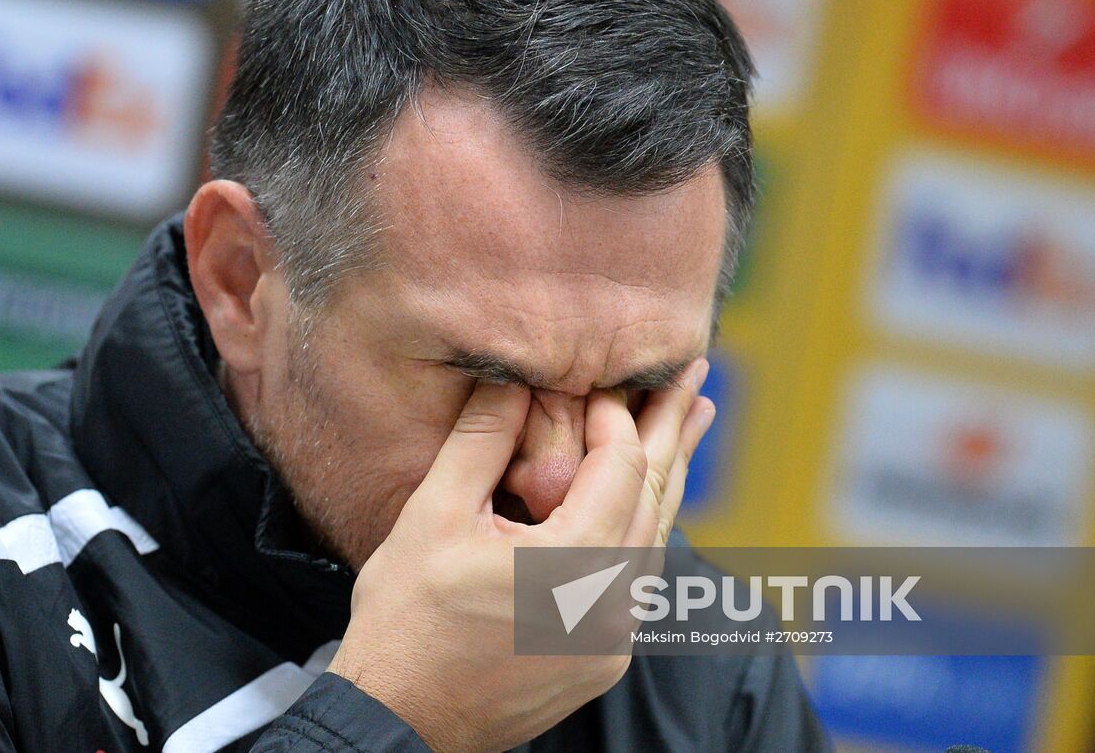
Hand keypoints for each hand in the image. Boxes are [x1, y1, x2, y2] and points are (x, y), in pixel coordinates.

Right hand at [326, 361, 713, 750]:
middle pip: (655, 498)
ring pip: (654, 540)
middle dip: (672, 432)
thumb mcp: (433, 515)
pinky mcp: (603, 661)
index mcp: (574, 563)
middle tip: (695, 377)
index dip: (615, 415)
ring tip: (688, 425)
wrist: (399, 718)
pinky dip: (644, 528)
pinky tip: (646, 504)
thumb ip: (482, 439)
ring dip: (666, 478)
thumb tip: (511, 376)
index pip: (621, 466)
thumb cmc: (406, 619)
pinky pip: (638, 580)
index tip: (599, 380)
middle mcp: (610, 605)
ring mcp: (613, 640)